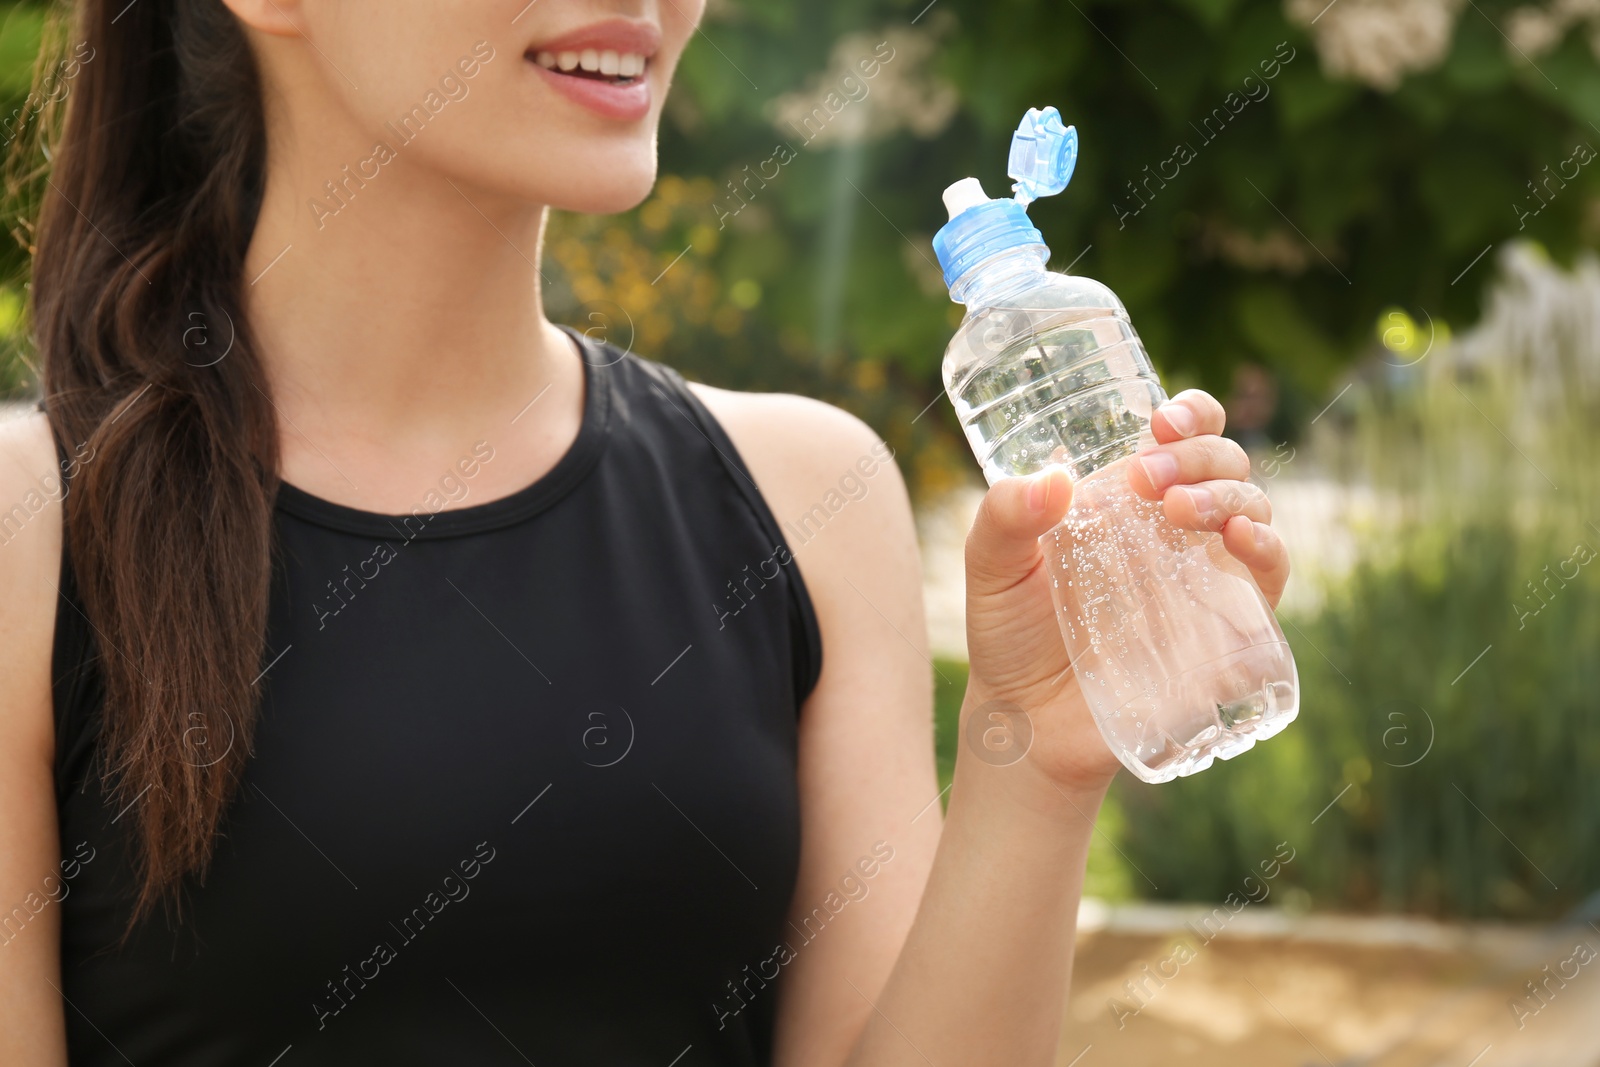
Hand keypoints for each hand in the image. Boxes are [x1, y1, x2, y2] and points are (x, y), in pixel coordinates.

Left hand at [959, 389, 1289, 795]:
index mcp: (1126, 498)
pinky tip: (1242, 537)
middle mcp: (1174, 528)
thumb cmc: (1010, 636)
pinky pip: (1270, 577)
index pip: (1180, 436)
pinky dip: (1268, 548)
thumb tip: (1054, 477)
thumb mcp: (991, 567)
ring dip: (1225, 493)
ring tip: (1177, 508)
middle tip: (1148, 478)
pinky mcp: (1227, 627)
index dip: (1189, 415)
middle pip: (1222, 462)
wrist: (1027, 723)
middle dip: (1198, 453)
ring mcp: (1205, 575)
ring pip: (1251, 508)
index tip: (1160, 420)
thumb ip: (1005, 517)